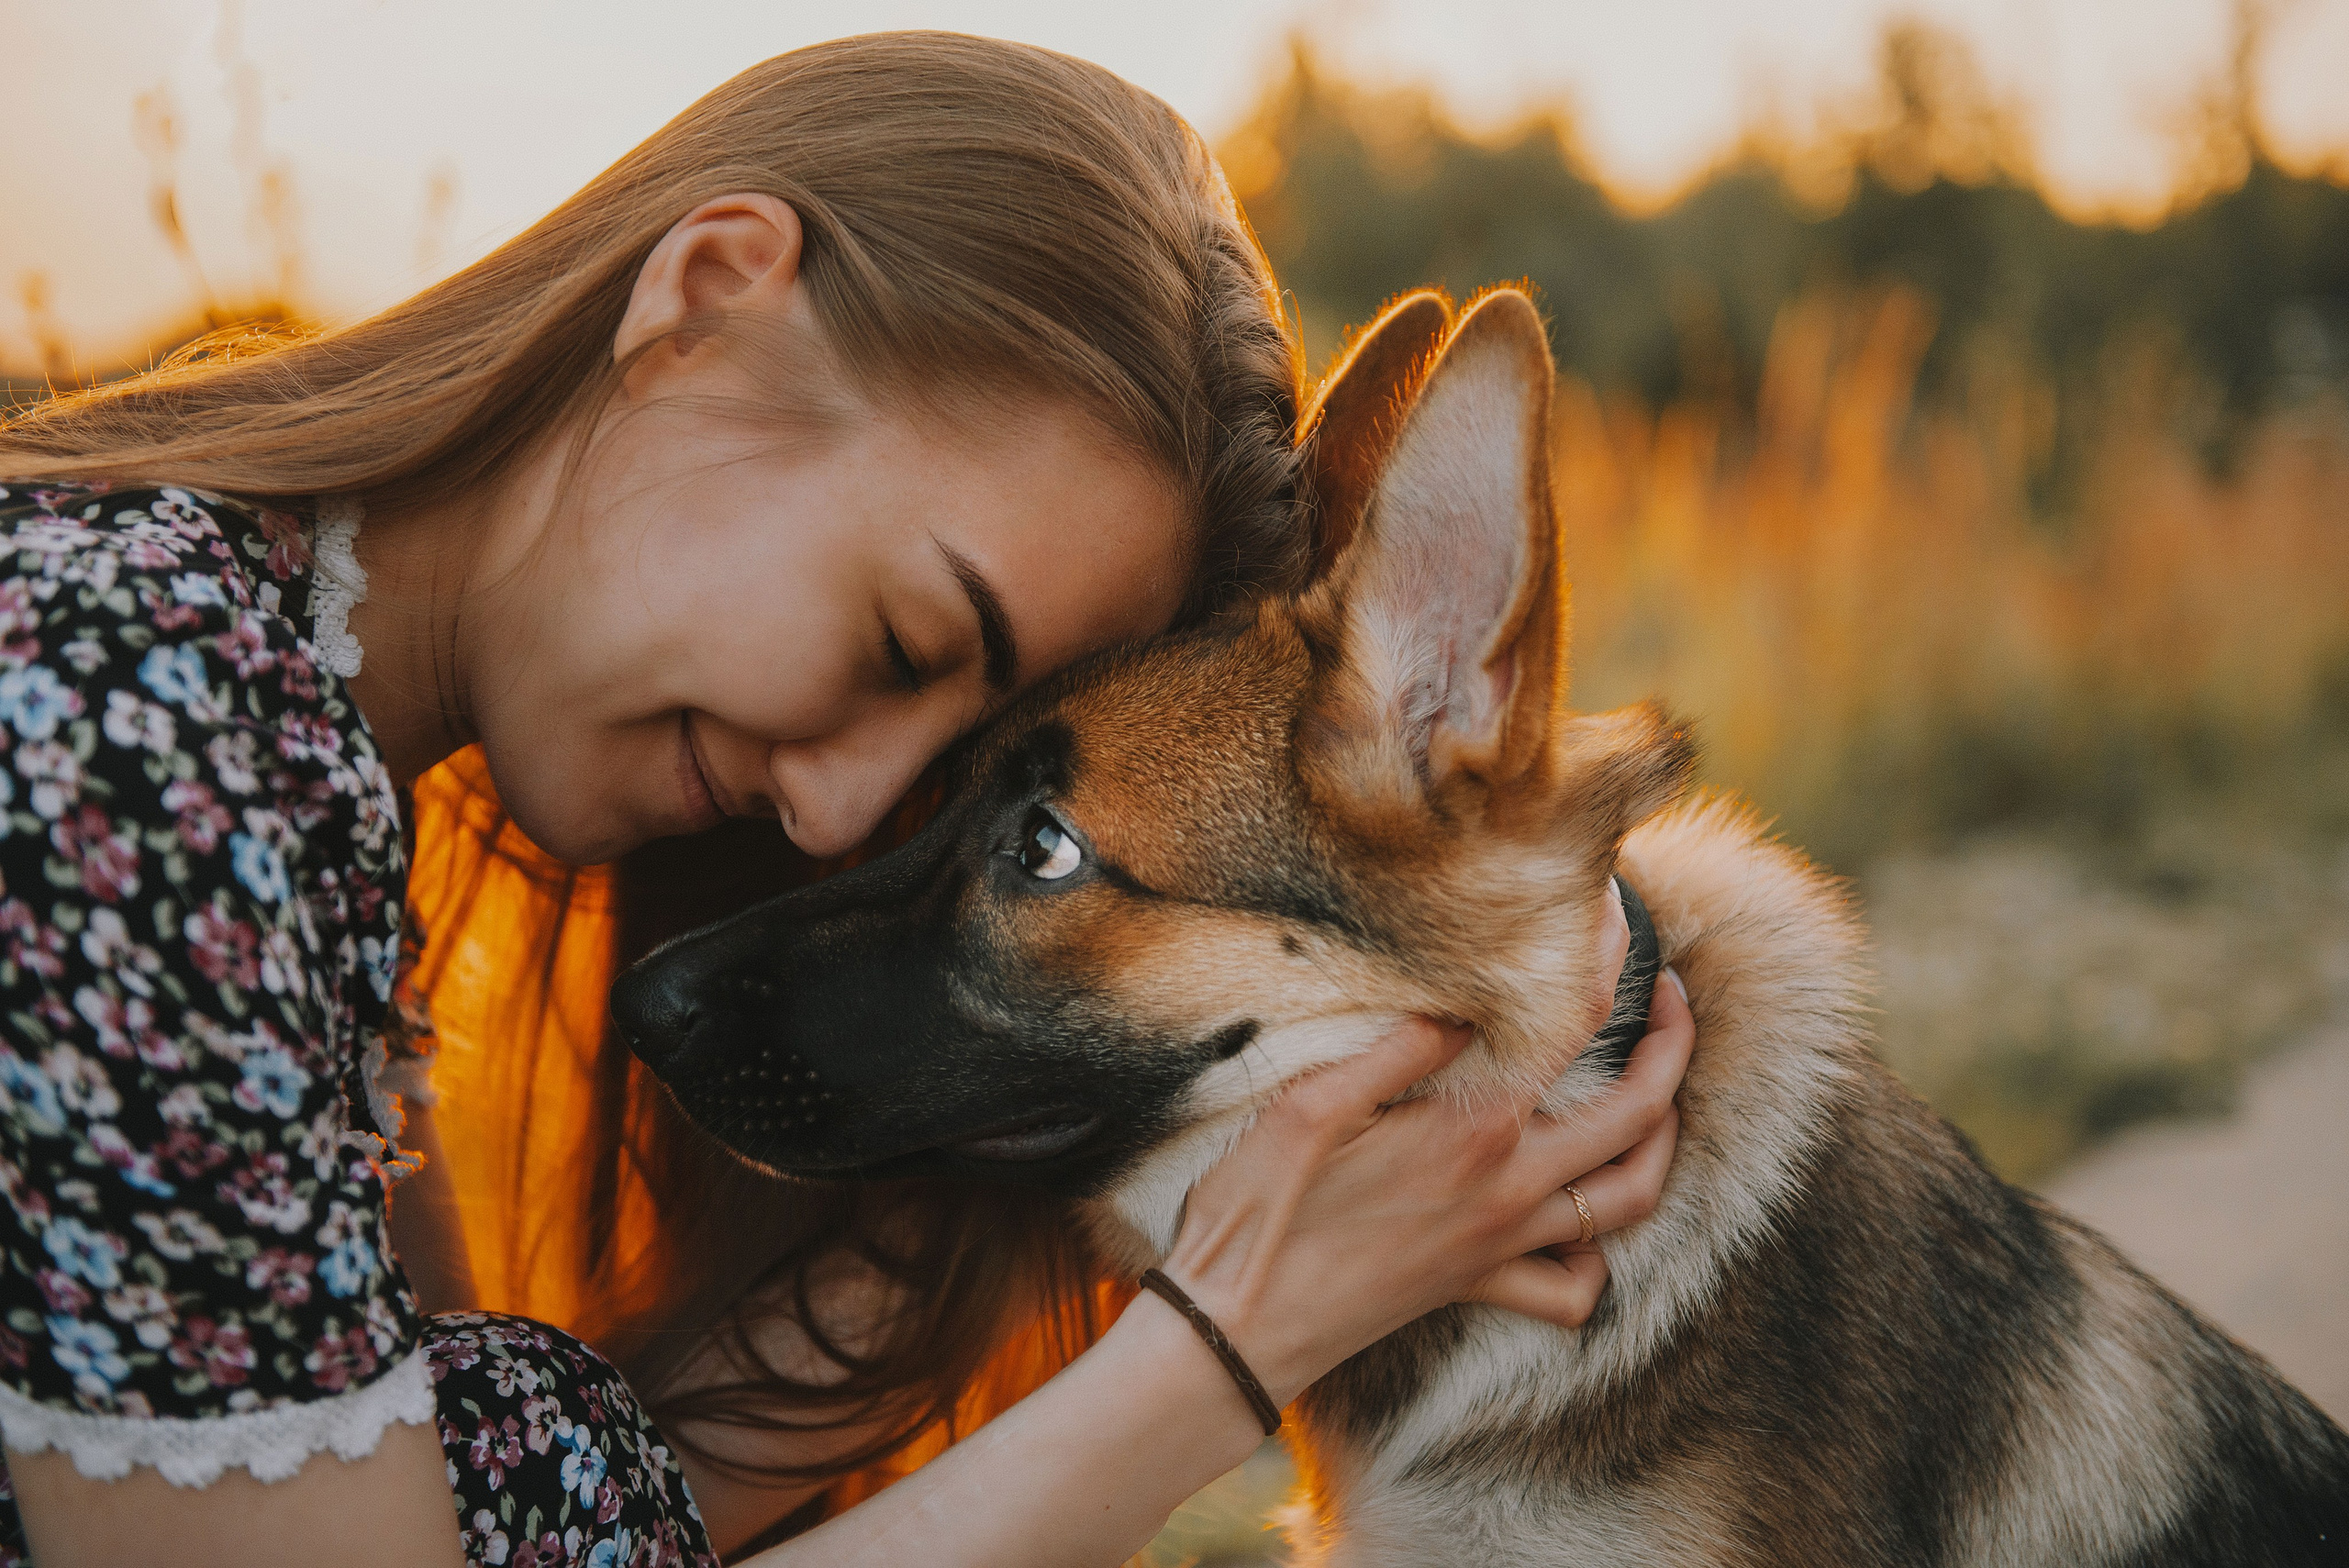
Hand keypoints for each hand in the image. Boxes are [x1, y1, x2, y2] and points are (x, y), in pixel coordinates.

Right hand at [1158, 898, 1692, 1408]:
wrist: (1233, 1329)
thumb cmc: (1259, 1212)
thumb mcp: (1311, 1106)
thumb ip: (1398, 1049)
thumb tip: (1461, 1003)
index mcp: (1471, 1129)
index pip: (1573, 1028)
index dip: (1605, 961)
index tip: (1612, 914)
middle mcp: (1506, 1187)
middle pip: (1638, 1115)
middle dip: (1674, 1049)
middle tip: (1673, 999)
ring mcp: (1500, 1244)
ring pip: (1631, 1202)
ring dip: (1664, 1146)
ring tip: (1659, 1100)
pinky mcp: (1477, 1287)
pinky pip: (1572, 1290)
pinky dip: (1596, 1257)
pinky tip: (1581, 1225)